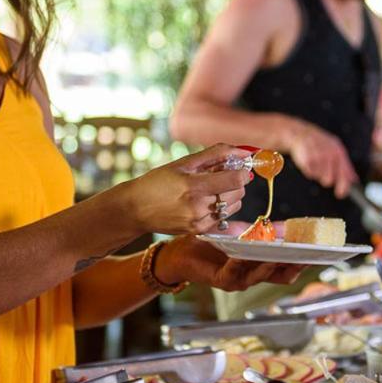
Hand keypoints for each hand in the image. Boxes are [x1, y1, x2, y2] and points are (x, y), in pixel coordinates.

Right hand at [123, 144, 249, 234]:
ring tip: (209, 189)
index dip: (242, 170)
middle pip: (239, 192)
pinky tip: (205, 201)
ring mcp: (199, 221)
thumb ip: (217, 154)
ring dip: (230, 195)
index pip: (236, 179)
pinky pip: (224, 216)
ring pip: (235, 205)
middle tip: (219, 175)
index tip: (238, 166)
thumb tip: (245, 152)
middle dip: (235, 181)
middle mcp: (198, 206)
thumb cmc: (158, 182)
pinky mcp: (200, 230)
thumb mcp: (185, 162)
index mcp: (193, 186)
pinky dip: (221, 207)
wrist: (136, 209)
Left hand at [155, 235, 307, 290]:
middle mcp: (252, 277)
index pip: (288, 268)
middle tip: (309, 255)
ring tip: (280, 254)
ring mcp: (238, 281)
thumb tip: (289, 227)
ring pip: (260, 277)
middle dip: (295, 266)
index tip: (322, 253)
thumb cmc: (214, 242)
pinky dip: (240, 264)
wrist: (182, 250)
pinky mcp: (220, 280)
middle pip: (281, 276)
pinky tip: (244, 253)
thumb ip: (265, 234)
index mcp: (260, 267)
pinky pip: (233, 274)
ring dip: (270, 265)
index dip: (305, 263)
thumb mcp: (244, 234)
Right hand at [286, 120, 357, 198]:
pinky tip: (309, 162)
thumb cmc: (321, 145)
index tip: (340, 194)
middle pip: (329, 179)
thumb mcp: (336, 151)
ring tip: (315, 163)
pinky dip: (309, 171)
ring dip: (317, 174)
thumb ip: (346, 166)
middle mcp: (329, 154)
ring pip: (319, 177)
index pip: (344, 173)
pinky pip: (310, 174)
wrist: (302, 134)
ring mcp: (318, 156)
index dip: (343, 186)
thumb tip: (354, 180)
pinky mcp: (306, 159)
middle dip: (327, 179)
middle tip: (323, 174)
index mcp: (339, 152)